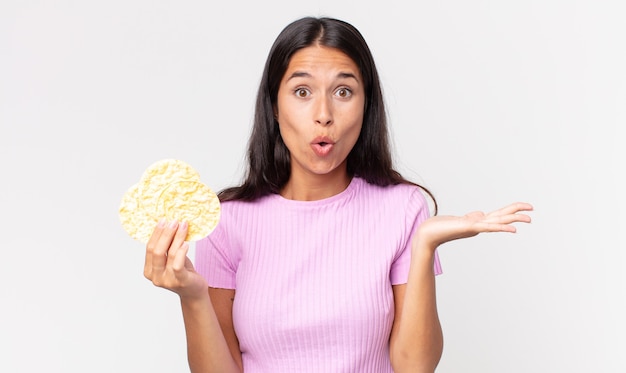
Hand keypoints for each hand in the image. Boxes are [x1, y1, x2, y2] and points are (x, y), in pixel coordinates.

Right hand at [143, 219, 207, 299]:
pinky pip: (177, 264)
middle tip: (174, 221)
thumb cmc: (183, 272)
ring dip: (177, 237)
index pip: (149, 248)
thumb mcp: (171, 258)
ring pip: (170, 254)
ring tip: (184, 226)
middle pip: (157, 250)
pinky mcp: (180, 281)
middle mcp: (155, 277)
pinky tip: (186, 243)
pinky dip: (181, 252)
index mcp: (149, 270)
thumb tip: (167, 224)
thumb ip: (166, 247)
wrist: (194, 291)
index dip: (156, 233)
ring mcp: (167, 281)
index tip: (164, 220)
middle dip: (166, 233)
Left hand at [414, 202, 532, 250]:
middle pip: (502, 217)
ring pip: (499, 221)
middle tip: (533, 211)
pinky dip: (501, 228)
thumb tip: (480, 213)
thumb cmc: (440, 227)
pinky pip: (489, 227)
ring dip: (514, 220)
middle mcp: (479, 225)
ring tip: (529, 219)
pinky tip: (513, 230)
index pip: (498, 216)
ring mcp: (475, 227)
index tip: (525, 208)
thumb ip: (472, 217)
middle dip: (518, 214)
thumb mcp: (460, 220)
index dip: (510, 211)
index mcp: (478, 222)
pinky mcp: (469, 228)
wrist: (427, 235)